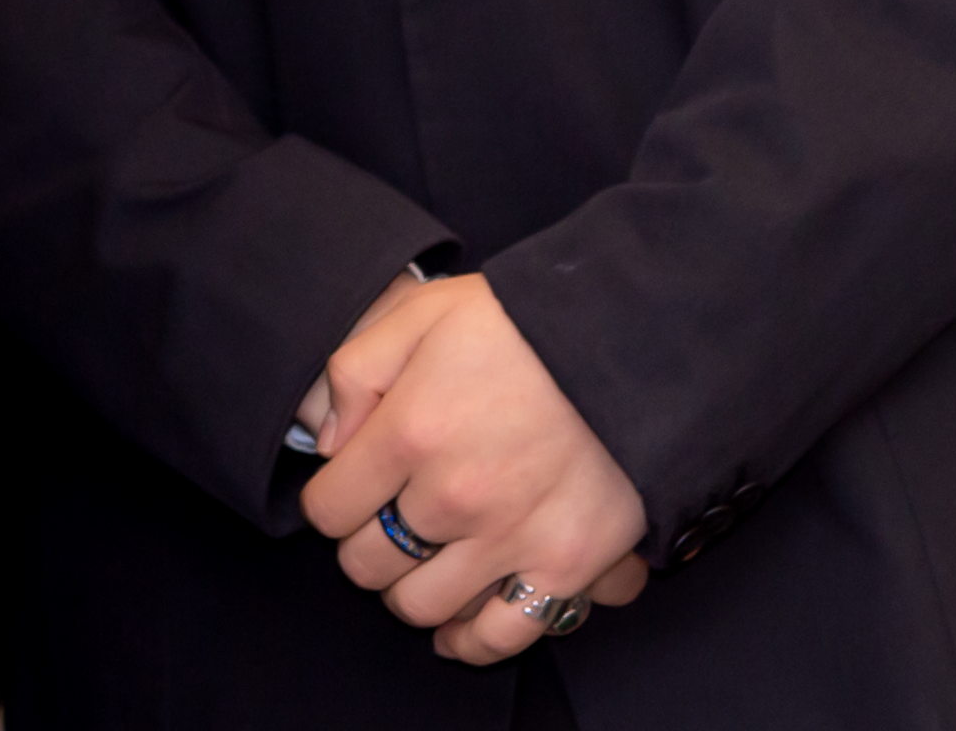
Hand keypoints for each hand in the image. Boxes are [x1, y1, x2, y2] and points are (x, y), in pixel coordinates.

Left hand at [299, 274, 651, 666]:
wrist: (632, 346)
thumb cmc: (523, 325)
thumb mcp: (421, 312)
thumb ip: (354, 372)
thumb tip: (323, 440)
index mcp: (409, 432)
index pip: (327, 510)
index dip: (331, 501)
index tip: (348, 489)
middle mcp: (452, 497)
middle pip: (366, 564)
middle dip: (364, 545)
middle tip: (386, 522)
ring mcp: (510, 539)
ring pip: (420, 606)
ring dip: (409, 589)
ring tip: (421, 563)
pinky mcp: (566, 567)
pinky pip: (500, 636)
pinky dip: (469, 642)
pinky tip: (455, 628)